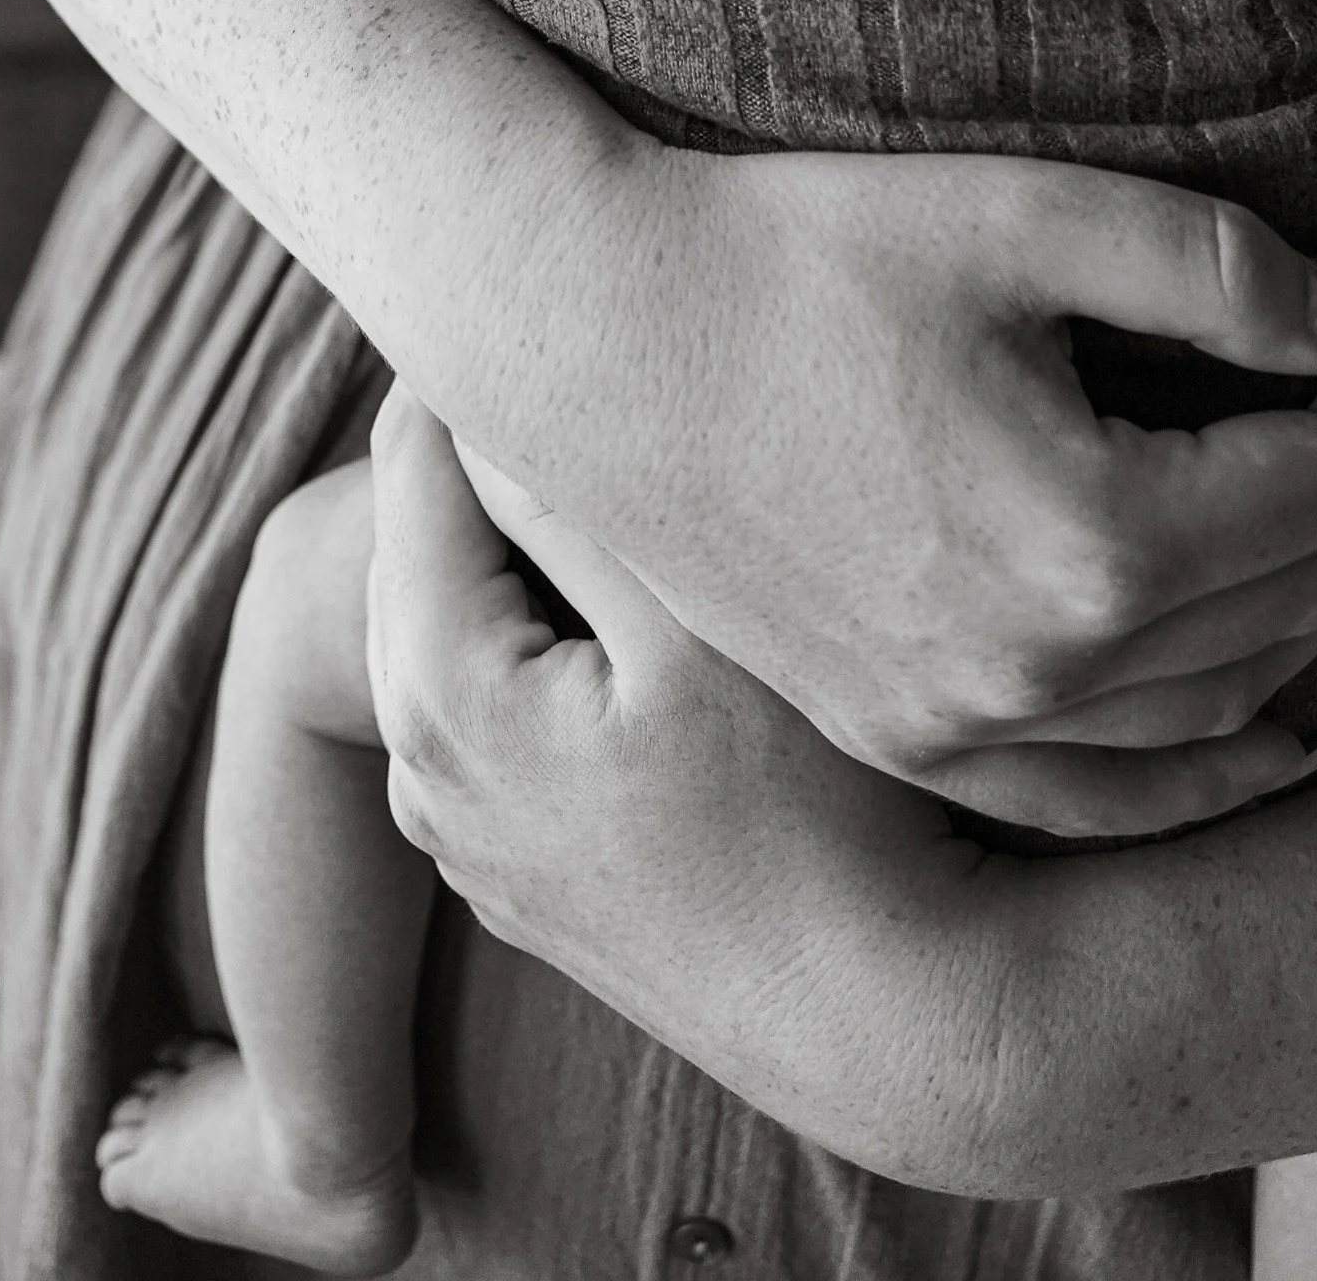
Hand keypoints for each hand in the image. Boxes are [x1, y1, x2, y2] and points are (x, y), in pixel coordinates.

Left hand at [370, 391, 976, 1165]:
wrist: (899, 1025)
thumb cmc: (827, 817)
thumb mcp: (708, 622)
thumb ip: (585, 488)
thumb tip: (502, 370)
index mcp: (437, 687)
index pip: (417, 452)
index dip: (490, 357)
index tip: (568, 290)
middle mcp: (419, 771)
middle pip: (428, 536)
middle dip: (500, 451)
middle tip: (606, 356)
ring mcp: (468, 837)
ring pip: (466, 619)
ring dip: (527, 543)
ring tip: (634, 465)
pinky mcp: (524, 874)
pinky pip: (507, 703)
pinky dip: (549, 636)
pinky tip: (646, 607)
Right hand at [504, 148, 1316, 833]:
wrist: (586, 328)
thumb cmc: (795, 247)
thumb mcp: (1024, 212)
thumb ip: (1220, 269)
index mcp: (1093, 538)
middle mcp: (1044, 669)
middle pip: (1296, 590)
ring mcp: (965, 724)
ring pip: (1222, 702)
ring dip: (1315, 600)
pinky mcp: (902, 733)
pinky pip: (1101, 798)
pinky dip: (1207, 768)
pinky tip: (1274, 732)